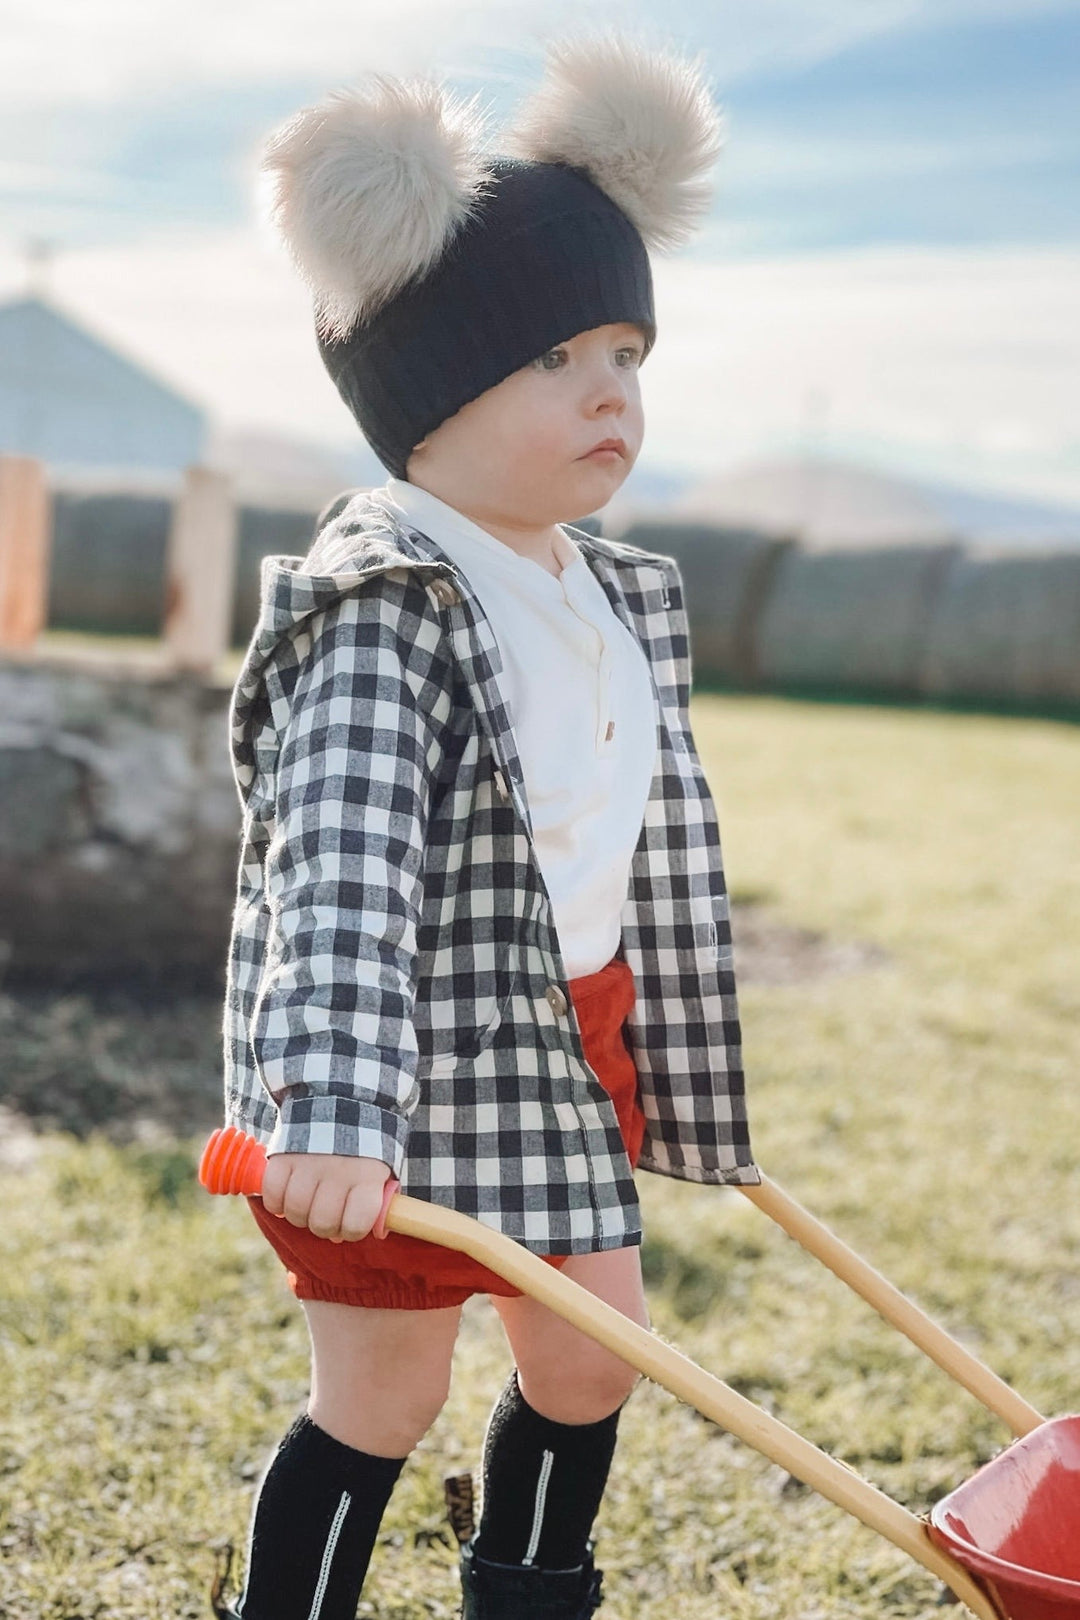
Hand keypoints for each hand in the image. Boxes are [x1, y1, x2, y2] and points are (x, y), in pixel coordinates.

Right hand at [260, 1153, 392, 1242]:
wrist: (341, 1098)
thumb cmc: (365, 1145)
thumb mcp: (382, 1166)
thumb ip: (377, 1198)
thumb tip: (374, 1232)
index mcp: (367, 1176)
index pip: (356, 1224)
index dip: (352, 1231)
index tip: (350, 1224)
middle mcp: (338, 1171)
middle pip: (322, 1223)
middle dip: (324, 1226)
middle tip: (326, 1216)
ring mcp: (308, 1163)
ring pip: (296, 1212)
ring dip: (299, 1216)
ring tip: (306, 1205)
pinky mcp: (283, 1157)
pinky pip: (272, 1195)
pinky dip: (276, 1203)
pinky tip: (286, 1197)